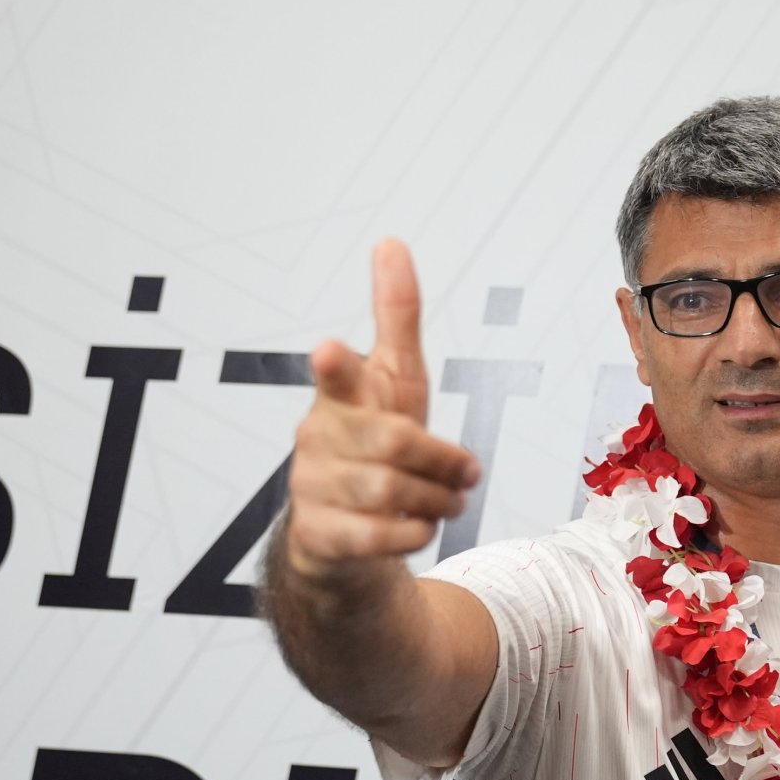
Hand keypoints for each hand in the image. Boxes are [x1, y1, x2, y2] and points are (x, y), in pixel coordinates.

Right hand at [285, 239, 479, 579]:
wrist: (341, 532)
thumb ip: (395, 317)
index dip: (336, 365)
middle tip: (467, 474)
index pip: (336, 375)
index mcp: (341, 397)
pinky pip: (380, 536)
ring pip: (391, 492)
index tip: (330, 348)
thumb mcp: (395, 379)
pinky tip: (418, 527)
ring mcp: (312, 487)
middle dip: (442, 460)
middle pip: (394, 442)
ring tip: (448, 501)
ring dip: (437, 499)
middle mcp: (319, 438)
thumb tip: (391, 243)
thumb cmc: (374, 441)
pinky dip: (414, 533)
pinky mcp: (319, 536)